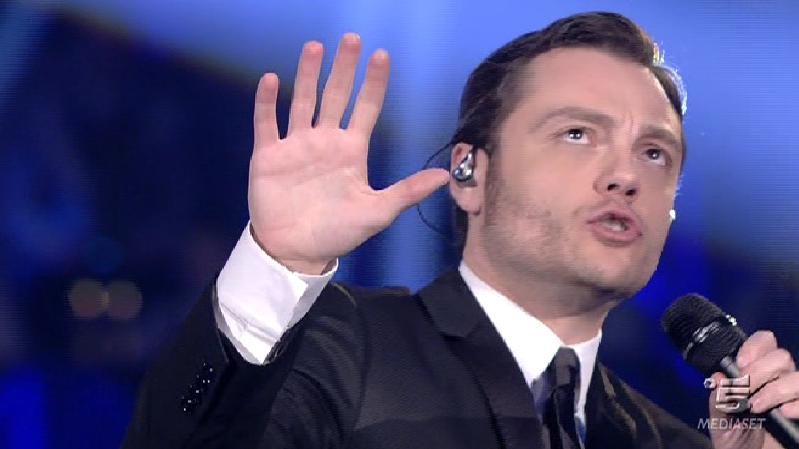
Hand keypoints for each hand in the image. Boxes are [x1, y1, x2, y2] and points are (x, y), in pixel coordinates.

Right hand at [248, 33, 449, 273]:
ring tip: (314, 47)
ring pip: (302, 100)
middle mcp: (325, 141)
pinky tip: (271, 79)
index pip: (366, 108)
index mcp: (351, 150)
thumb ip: (408, 191)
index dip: (374, 83)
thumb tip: (446, 176)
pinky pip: (266, 122)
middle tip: (353, 39)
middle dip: (344, 68)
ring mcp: (296, 145)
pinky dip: (267, 102)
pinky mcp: (268, 155)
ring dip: (307, 74)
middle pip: (336, 95)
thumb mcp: (378, 212)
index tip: (382, 56)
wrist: (295, 252)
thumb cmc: (337, 233)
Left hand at [709, 330, 798, 448]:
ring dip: (775, 389)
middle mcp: (778, 380)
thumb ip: (719, 397)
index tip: (740, 364)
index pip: (765, 342)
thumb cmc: (734, 438)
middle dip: (759, 371)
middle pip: (781, 357)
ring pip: (797, 376)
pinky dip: (797, 403)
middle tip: (744, 390)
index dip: (754, 347)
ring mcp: (793, 397)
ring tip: (757, 407)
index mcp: (756, 373)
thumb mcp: (720, 418)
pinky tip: (783, 413)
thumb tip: (719, 378)